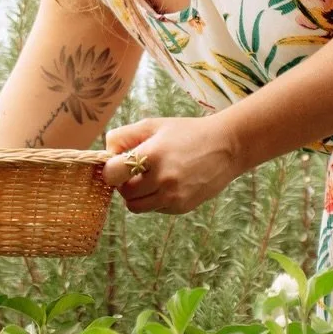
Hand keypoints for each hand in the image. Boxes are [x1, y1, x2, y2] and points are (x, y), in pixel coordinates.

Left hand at [102, 113, 242, 214]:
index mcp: (152, 155)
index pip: (113, 174)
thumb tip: (106, 153)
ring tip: (149, 178)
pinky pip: (155, 208)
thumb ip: (124, 136)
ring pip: (136, 206)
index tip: (117, 163)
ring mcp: (173, 196)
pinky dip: (154, 199)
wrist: (226, 147)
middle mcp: (162, 179)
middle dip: (124, 182)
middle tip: (135, 170)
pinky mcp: (181, 207)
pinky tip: (167, 183)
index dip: (111, 169)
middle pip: (123, 193)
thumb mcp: (154, 125)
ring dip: (137, 194)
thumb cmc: (187, 132)